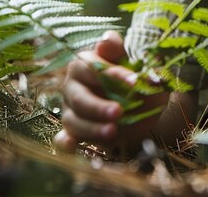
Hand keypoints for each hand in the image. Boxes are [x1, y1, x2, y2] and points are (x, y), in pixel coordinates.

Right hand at [53, 31, 168, 152]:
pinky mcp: (71, 131)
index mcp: (88, 62)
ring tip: (113, 132)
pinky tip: (74, 145)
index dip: (114, 74)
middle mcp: (74, 84)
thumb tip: (145, 71)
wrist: (141, 107)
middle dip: (98, 106)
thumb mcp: (143, 70)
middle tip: (118, 111)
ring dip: (92, 128)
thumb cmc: (138, 81)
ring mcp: (70, 109)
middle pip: (79, 96)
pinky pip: (63, 138)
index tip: (135, 81)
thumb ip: (139, 66)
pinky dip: (66, 143)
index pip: (95, 66)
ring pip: (73, 120)